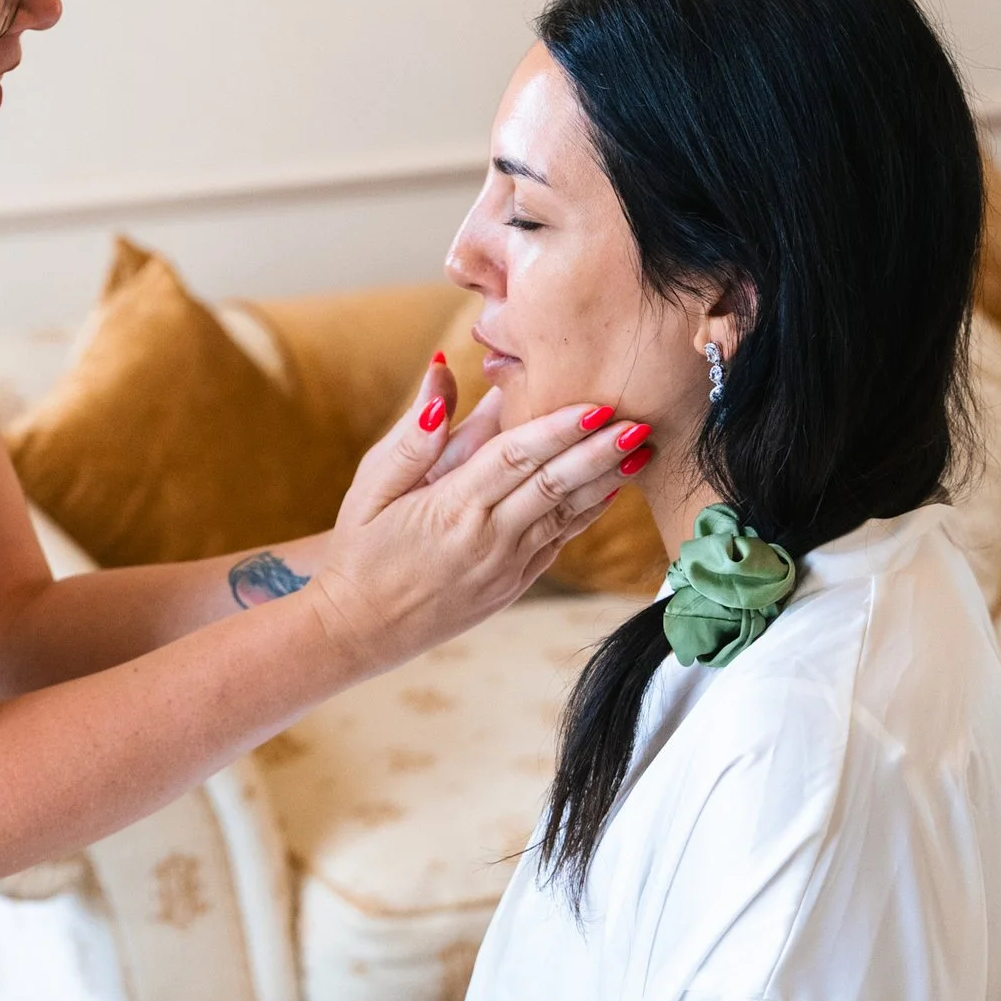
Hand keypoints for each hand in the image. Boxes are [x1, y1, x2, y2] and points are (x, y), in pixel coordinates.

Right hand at [308, 378, 652, 674]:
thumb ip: (415, 432)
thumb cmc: (360, 548)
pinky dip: (587, 514)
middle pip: (554, 485)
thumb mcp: (372, 484)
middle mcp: (487, 539)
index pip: (516, 457)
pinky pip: (559, 542)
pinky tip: (610, 490)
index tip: (595, 404)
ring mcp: (505, 567)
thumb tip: (443, 373)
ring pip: (566, 516)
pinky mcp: (512, 585)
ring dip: (606, 482)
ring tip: (641, 450)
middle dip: (600, 452)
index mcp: (451, 508)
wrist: (358, 627)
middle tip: (639, 422)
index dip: (559, 429)